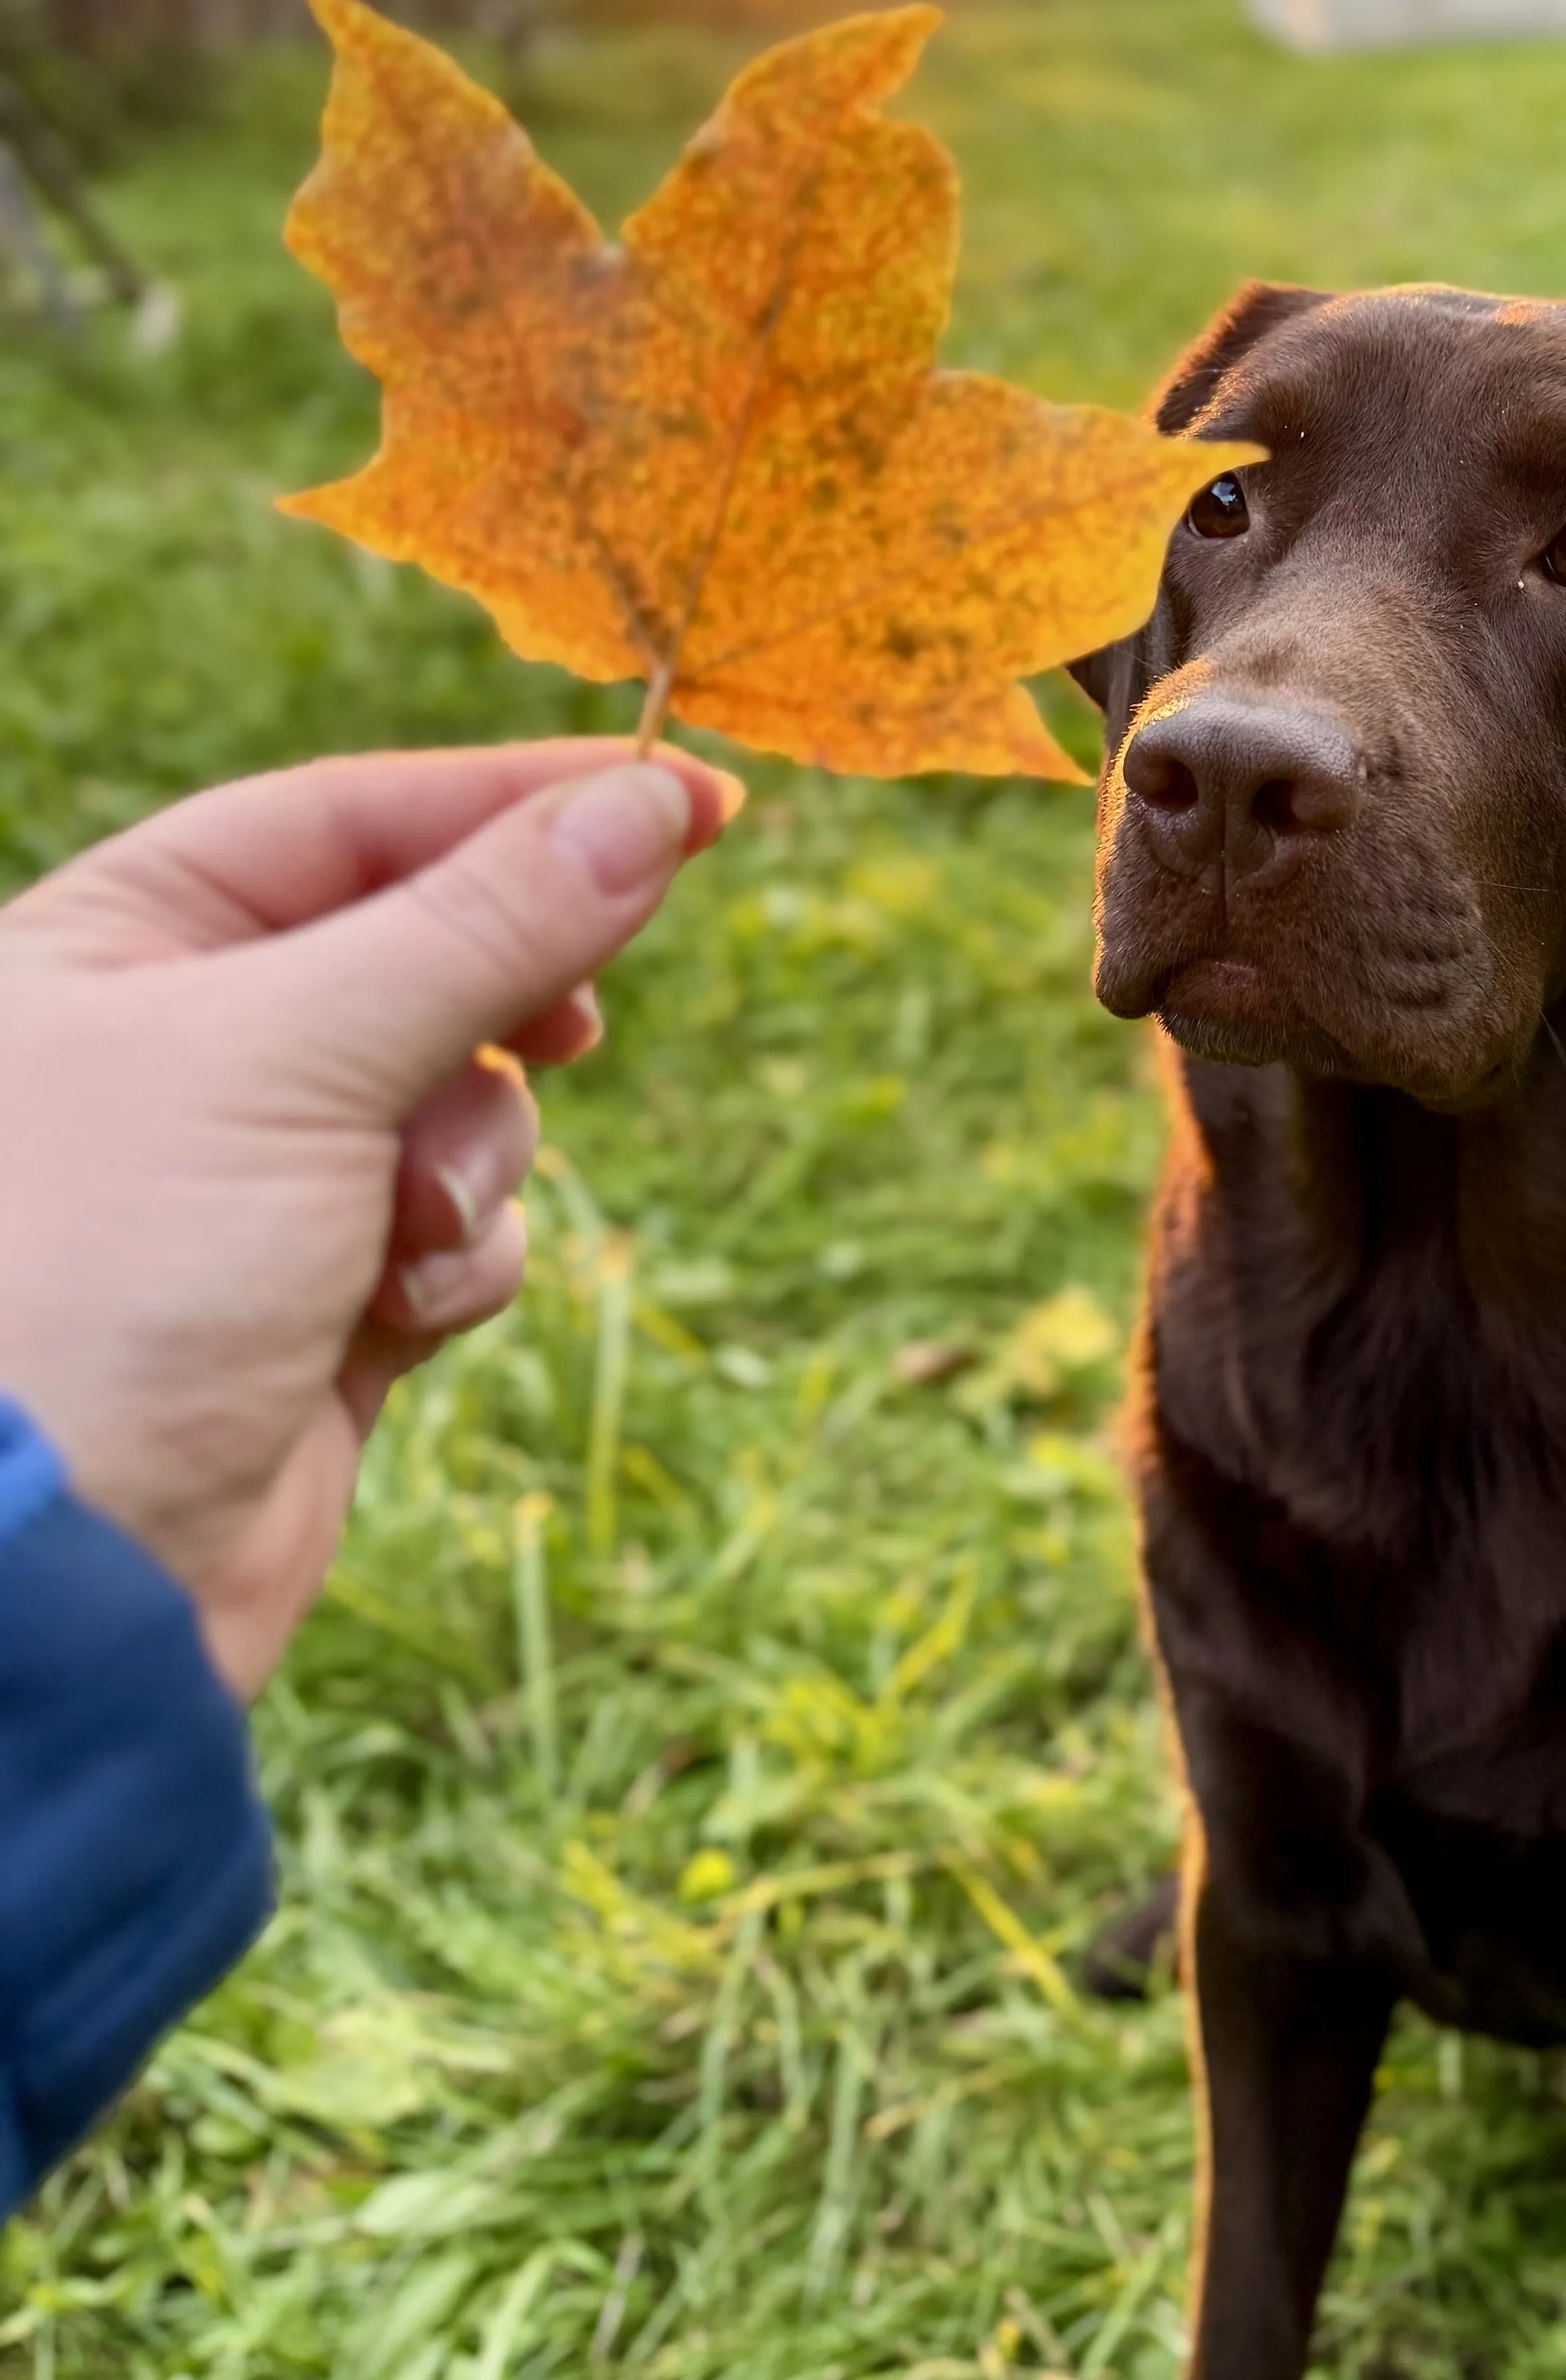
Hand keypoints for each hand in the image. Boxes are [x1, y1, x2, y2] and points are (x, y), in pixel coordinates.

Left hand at [0, 744, 734, 1696]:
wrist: (58, 1583)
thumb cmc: (108, 1276)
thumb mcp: (298, 1054)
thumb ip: (485, 922)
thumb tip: (646, 805)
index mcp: (113, 942)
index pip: (350, 816)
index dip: (519, 800)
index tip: (689, 796)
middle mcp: (175, 1046)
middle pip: (424, 954)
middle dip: (498, 1011)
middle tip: (571, 1025)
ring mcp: (253, 1179)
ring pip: (466, 1101)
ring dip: (472, 1160)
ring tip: (405, 1231)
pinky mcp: (319, 1298)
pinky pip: (461, 1229)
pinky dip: (456, 1265)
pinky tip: (390, 1318)